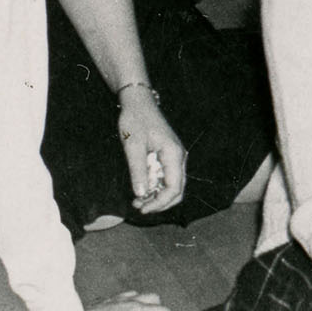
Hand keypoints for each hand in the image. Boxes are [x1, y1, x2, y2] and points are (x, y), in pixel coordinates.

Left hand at [116, 90, 188, 214]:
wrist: (138, 101)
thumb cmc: (135, 120)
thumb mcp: (133, 145)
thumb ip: (138, 171)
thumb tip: (141, 194)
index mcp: (173, 154)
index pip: (174, 188)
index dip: (159, 203)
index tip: (142, 208)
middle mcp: (178, 158)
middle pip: (177, 191)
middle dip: (159, 203)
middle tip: (139, 206)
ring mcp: (174, 157)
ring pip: (171, 186)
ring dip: (156, 196)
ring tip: (137, 199)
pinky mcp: (167, 156)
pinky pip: (166, 177)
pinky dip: (155, 187)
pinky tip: (141, 188)